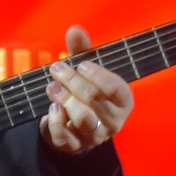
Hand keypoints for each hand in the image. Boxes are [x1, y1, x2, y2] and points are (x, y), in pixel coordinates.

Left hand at [40, 24, 133, 154]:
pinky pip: (65, 136)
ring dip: (64, 99)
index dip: (98, 75)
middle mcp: (114, 121)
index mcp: (123, 102)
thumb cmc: (84, 93)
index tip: (81, 65)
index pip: (117, 89)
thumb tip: (74, 29)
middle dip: (72, 82)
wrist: (72, 126)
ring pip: (82, 118)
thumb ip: (81, 50)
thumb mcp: (85, 71)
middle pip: (95, 100)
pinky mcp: (75, 146)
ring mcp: (95, 136)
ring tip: (52, 87)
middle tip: (57, 69)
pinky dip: (56, 120)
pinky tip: (51, 107)